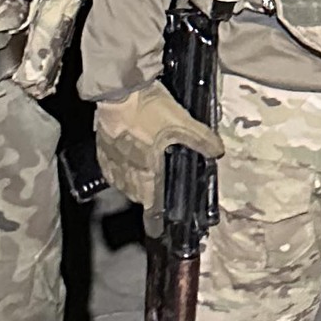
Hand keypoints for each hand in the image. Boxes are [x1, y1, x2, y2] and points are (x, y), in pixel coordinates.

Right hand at [93, 80, 222, 208]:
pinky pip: (108, 168)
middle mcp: (127, 171)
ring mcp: (112, 160)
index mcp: (147, 171)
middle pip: (136, 195)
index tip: (155, 229)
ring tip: (141, 180)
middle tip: (155, 193)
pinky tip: (122, 164)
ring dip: (132, 186)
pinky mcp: (102, 147)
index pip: (150, 205)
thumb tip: (218, 152)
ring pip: (121, 183)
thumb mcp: (182, 123)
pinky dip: (116, 171)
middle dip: (146, 197)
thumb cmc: (149, 110)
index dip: (153, 220)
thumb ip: (201, 139)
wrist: (118, 91)